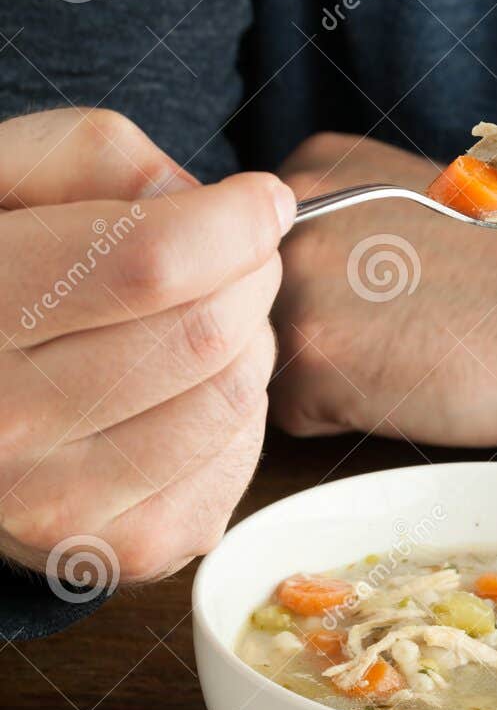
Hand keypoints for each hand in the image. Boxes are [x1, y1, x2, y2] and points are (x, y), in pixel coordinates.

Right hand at [0, 108, 295, 588]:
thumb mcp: (3, 175)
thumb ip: (96, 158)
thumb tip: (205, 203)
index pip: (151, 263)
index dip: (236, 220)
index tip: (258, 200)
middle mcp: (1, 425)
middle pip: (207, 334)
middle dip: (249, 275)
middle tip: (228, 257)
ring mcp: (54, 505)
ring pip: (234, 400)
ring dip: (249, 342)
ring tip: (201, 319)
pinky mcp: (112, 551)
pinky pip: (238, 465)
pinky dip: (238, 415)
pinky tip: (184, 388)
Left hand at [270, 132, 496, 447]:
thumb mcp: (405, 200)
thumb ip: (332, 219)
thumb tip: (269, 273)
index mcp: (311, 168)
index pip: (252, 249)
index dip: (311, 284)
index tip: (370, 290)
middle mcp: (286, 216)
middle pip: (247, 304)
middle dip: (305, 327)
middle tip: (386, 327)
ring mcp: (294, 284)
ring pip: (259, 359)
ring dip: (315, 374)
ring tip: (393, 355)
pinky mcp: (313, 357)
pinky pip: (290, 411)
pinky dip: (338, 414)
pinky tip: (398, 384)